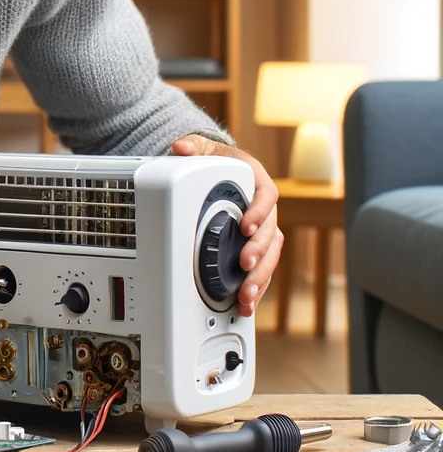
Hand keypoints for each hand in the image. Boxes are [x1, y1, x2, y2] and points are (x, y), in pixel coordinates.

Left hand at [170, 134, 282, 317]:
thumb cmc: (214, 160)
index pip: (266, 196)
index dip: (259, 212)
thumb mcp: (203, 148)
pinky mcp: (253, 249)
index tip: (245, 226)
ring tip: (246, 295)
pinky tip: (246, 304)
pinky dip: (255, 287)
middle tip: (244, 264)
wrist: (215, 172)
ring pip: (269, 257)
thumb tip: (181, 148)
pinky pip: (261, 270)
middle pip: (271, 233)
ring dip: (259, 278)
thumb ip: (193, 146)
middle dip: (259, 252)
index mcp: (256, 182)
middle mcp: (263, 209)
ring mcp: (260, 231)